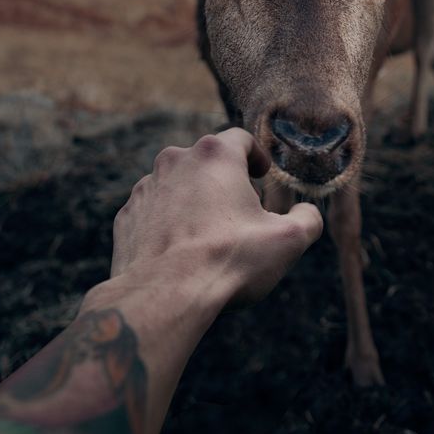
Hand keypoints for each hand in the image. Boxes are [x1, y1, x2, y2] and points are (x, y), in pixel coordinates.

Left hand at [110, 128, 323, 307]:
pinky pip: (154, 212)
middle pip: (206, 161)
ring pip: (177, 185)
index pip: (240, 139)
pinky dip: (168, 223)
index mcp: (215, 155)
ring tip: (209, 236)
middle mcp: (176, 160)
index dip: (255, 156)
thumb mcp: (289, 240)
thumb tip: (306, 213)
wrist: (164, 295)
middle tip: (240, 211)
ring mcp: (146, 187)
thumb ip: (307, 218)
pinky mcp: (127, 215)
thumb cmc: (229, 260)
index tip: (261, 175)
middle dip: (224, 181)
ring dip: (194, 201)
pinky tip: (181, 251)